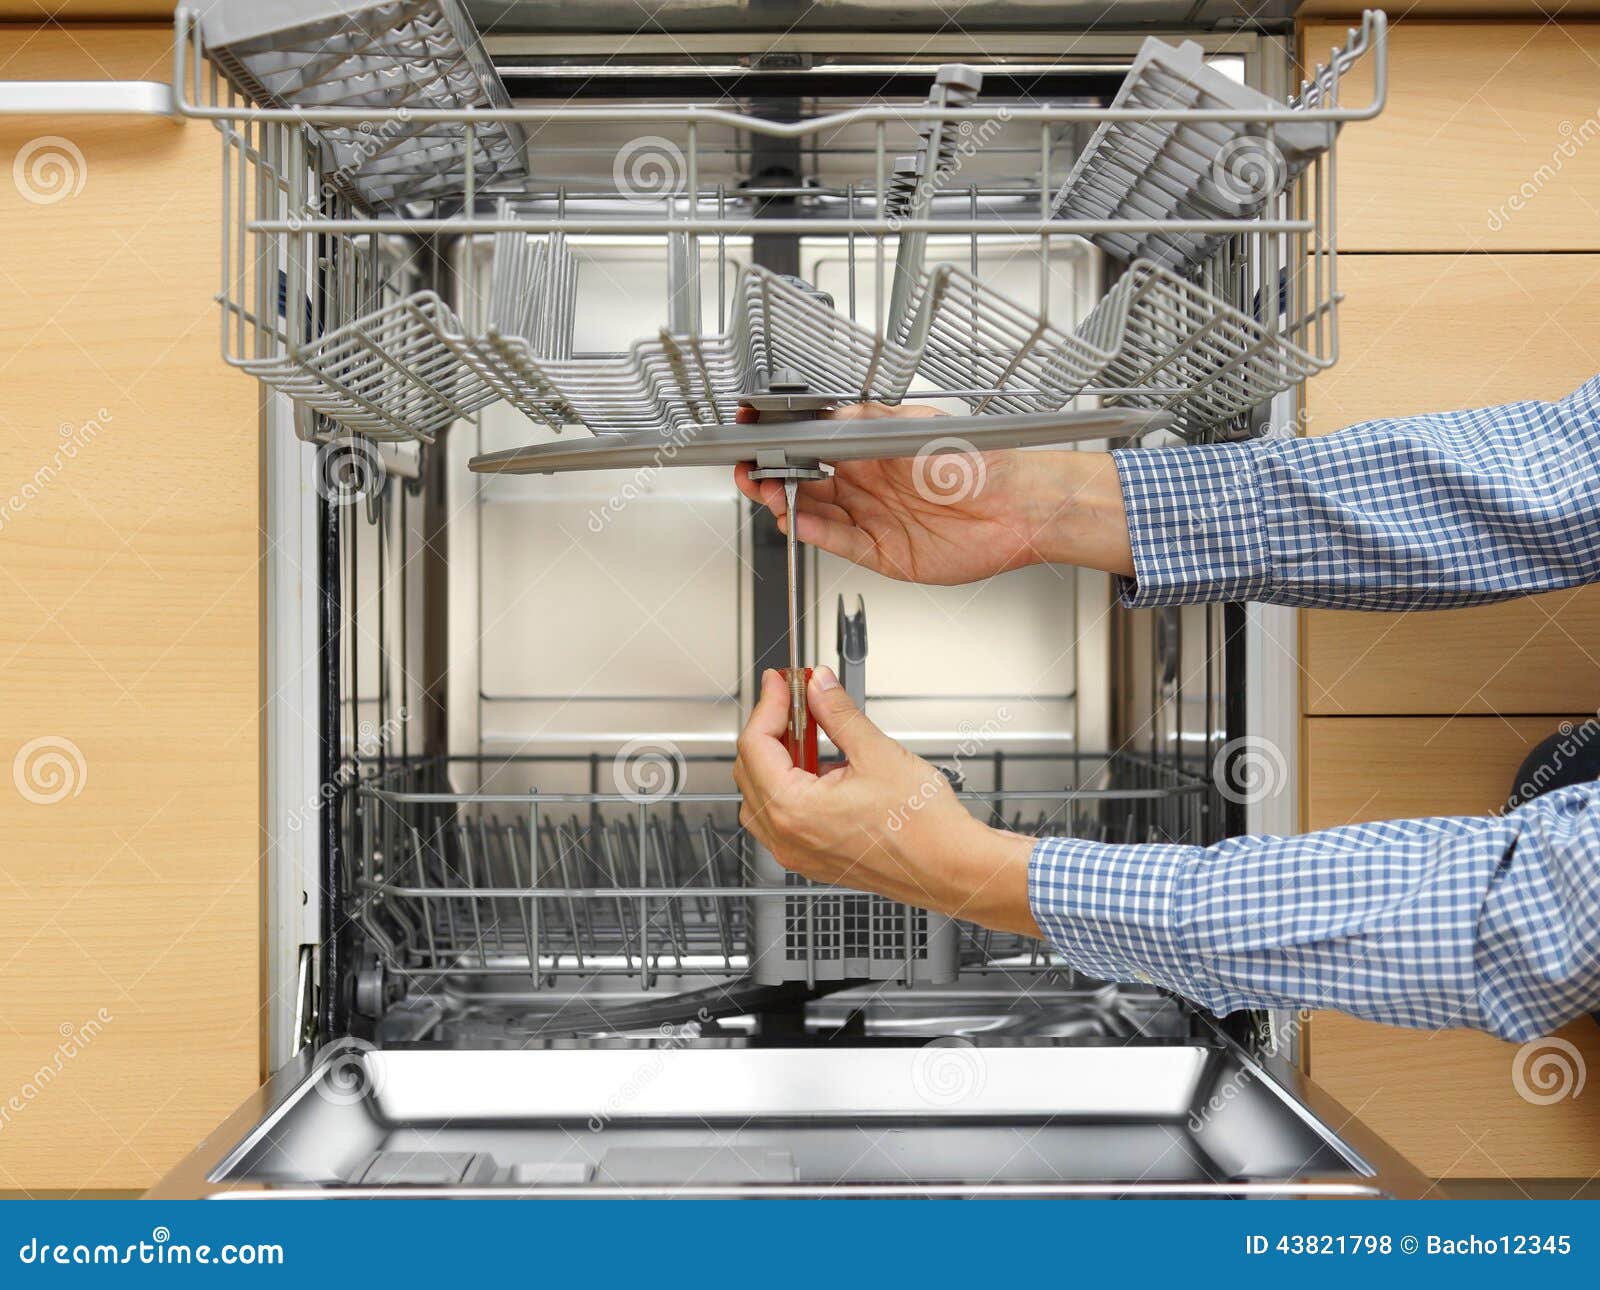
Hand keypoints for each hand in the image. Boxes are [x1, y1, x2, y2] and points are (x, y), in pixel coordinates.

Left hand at [732, 665, 1040, 937]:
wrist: (953, 868)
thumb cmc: (925, 828)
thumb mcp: (877, 753)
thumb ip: (838, 714)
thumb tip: (819, 687)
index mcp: (794, 812)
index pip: (755, 745)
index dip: (768, 704)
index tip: (781, 682)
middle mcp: (788, 838)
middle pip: (750, 769)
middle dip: (771, 727)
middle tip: (794, 697)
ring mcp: (799, 852)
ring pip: (762, 794)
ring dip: (778, 757)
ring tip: (808, 729)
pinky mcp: (815, 858)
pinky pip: (783, 817)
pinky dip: (790, 785)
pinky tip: (820, 765)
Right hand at [733, 402, 1132, 584]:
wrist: (1018, 506)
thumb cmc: (981, 460)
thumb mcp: (917, 427)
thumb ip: (868, 423)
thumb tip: (827, 416)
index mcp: (870, 449)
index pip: (812, 445)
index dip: (781, 443)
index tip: (754, 434)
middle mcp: (867, 483)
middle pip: (802, 482)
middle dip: (771, 476)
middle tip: (753, 471)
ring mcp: (871, 517)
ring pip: (813, 513)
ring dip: (786, 504)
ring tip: (770, 493)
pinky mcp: (882, 551)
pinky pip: (839, 541)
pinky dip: (815, 532)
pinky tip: (798, 520)